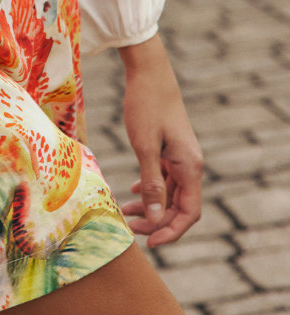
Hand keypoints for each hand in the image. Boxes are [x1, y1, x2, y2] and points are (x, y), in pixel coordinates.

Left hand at [118, 33, 202, 246]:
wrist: (149, 72)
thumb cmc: (146, 105)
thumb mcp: (145, 146)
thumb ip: (152, 183)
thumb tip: (154, 219)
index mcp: (190, 167)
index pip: (189, 213)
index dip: (171, 231)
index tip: (150, 242)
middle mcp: (190, 164)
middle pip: (178, 206)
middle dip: (155, 220)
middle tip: (129, 226)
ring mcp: (180, 156)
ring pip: (169, 192)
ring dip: (150, 205)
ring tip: (125, 212)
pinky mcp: (169, 147)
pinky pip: (164, 177)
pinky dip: (150, 187)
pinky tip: (133, 192)